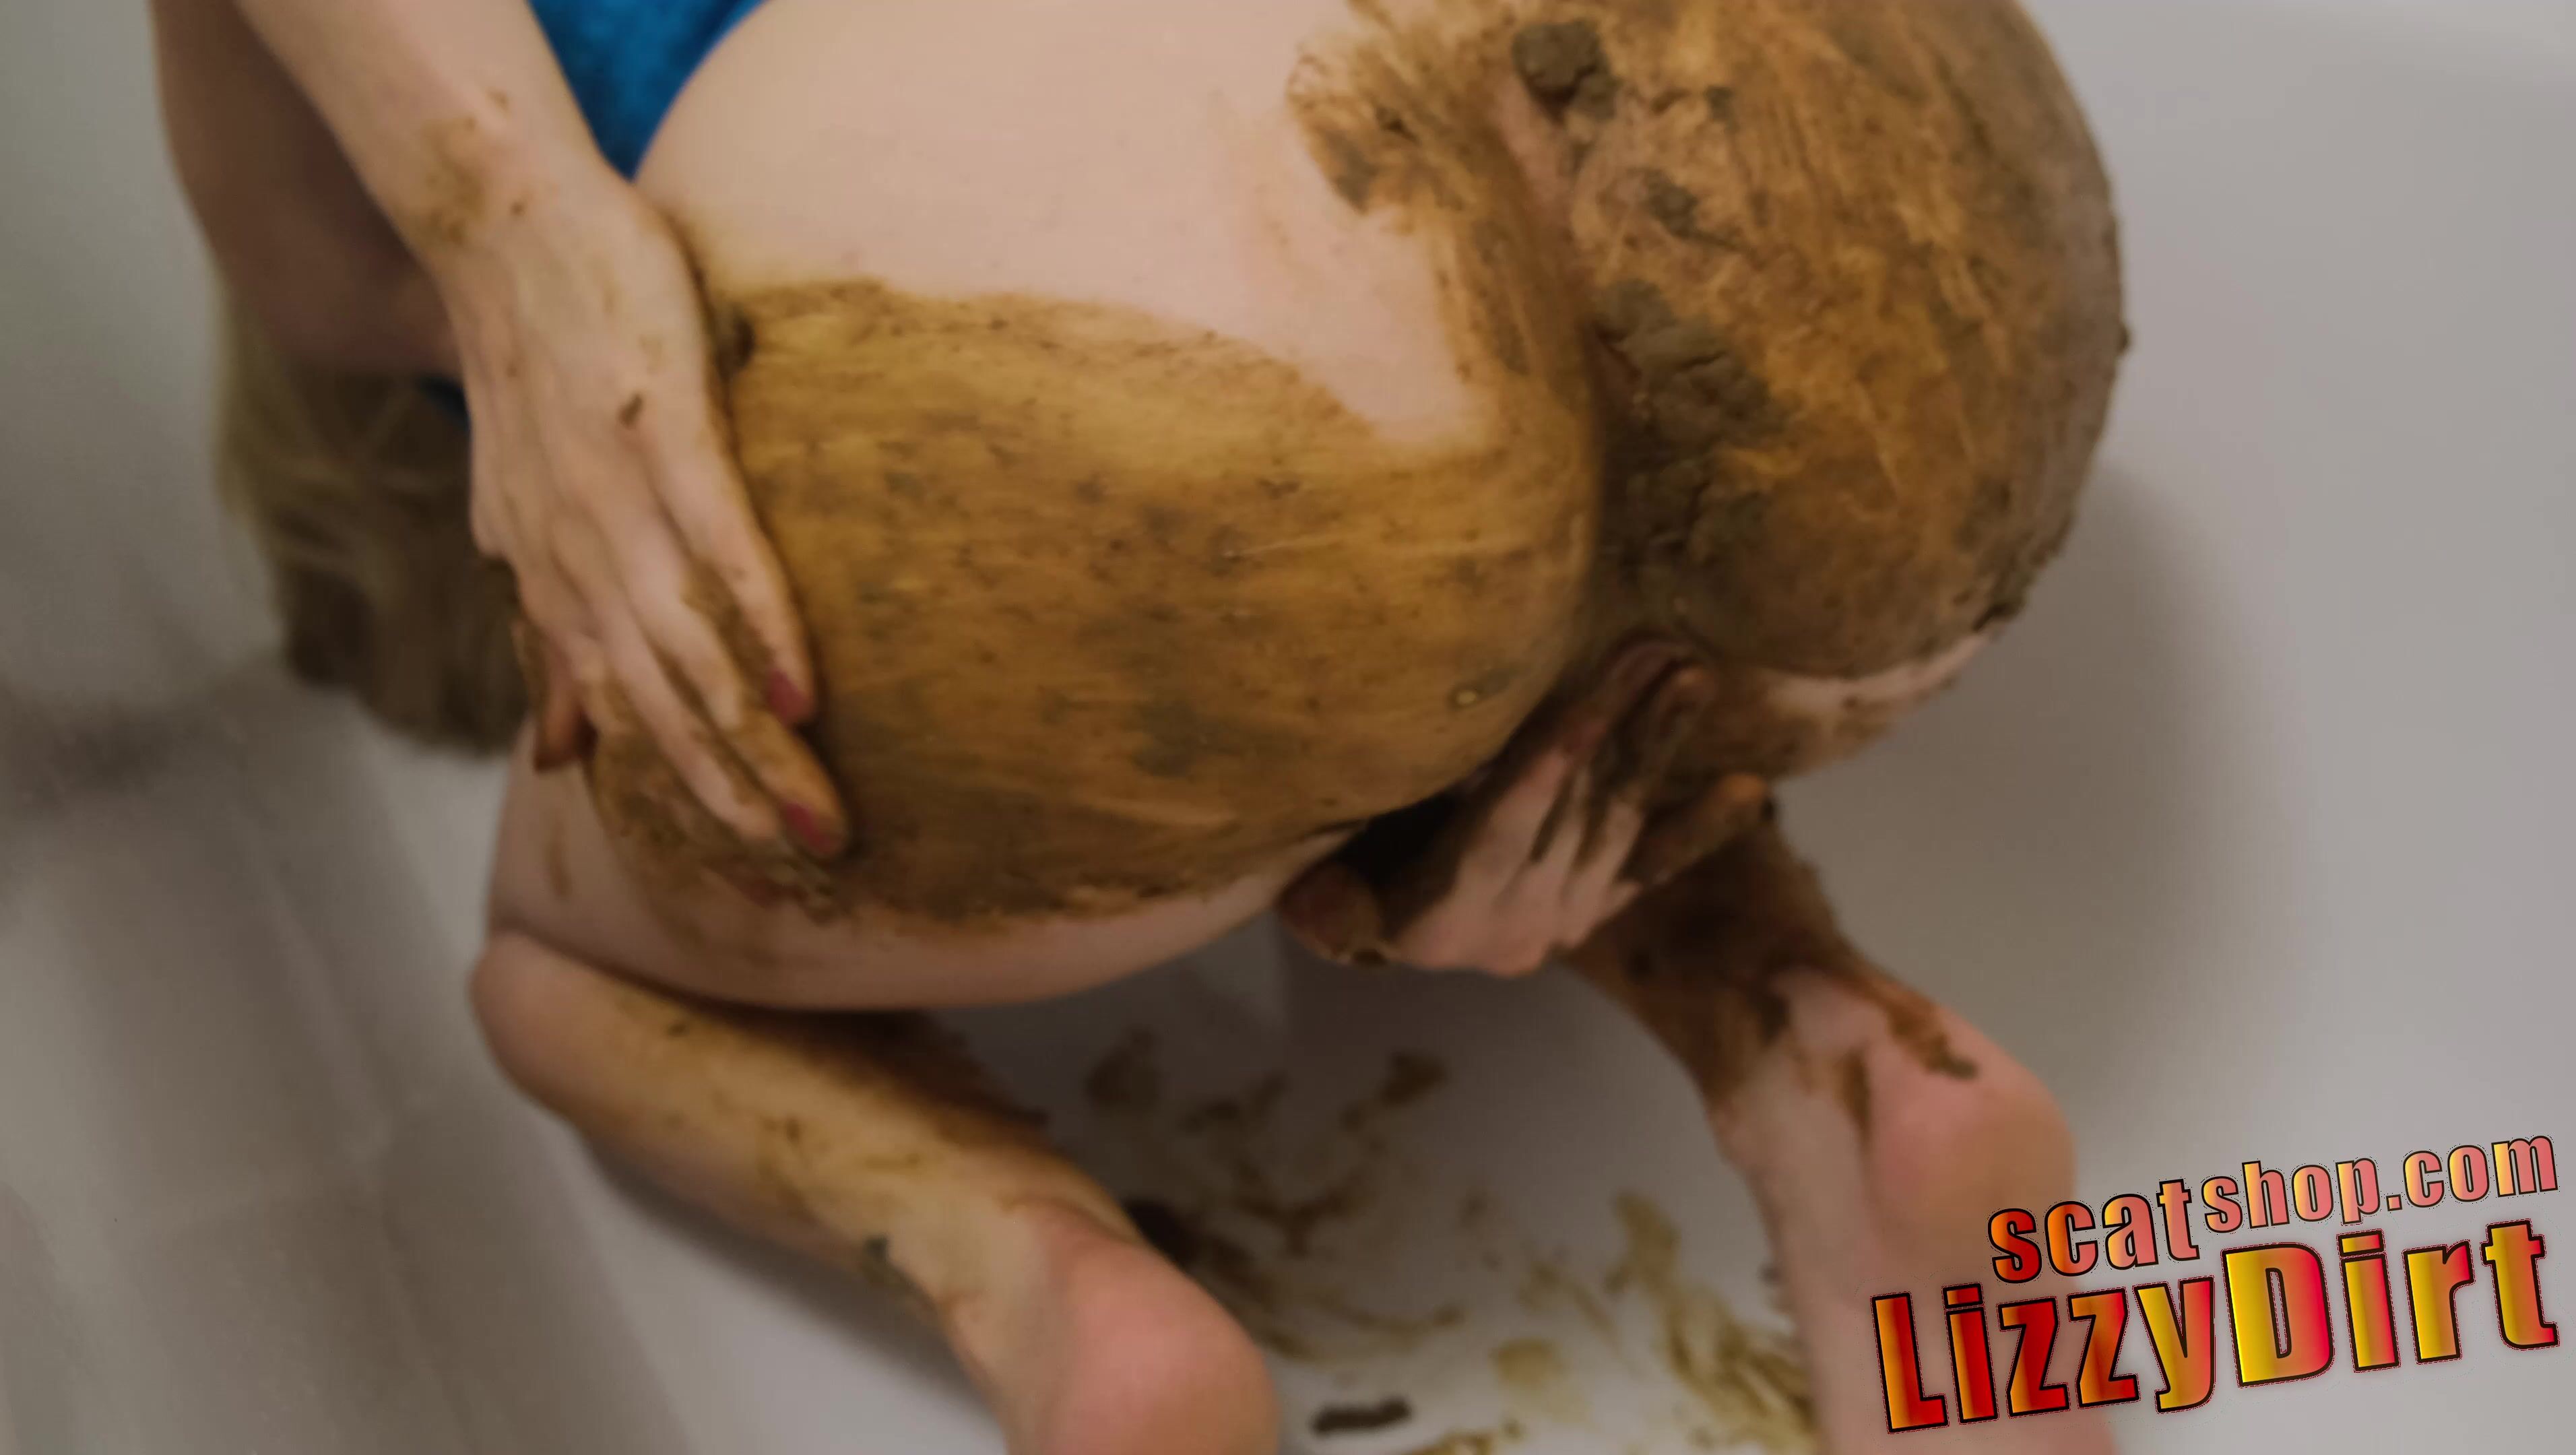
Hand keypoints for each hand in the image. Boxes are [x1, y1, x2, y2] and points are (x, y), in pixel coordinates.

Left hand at [437, 168, 845, 856]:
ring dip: (756, 745)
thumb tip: (555, 752)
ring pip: (691, 654)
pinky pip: (719, 550)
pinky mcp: (666, 432)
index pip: (624, 715)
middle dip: (737, 795)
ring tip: (818, 812)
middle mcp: (578, 561)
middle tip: (816, 860)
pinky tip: (804, 693)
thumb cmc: (533, 370)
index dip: (690, 792)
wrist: (499, 236)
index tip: (758, 856)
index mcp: (552, 582)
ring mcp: (620, 500)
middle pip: (665, 707)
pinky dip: (761, 626)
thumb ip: (547, 627)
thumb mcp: (518, 516)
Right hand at [1279, 639, 1769, 976]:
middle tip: (1652, 649)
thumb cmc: (1330, 861)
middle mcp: (1510, 932)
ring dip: (1656, 747)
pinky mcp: (1592, 911)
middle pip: (1568, 818)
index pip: (1496, 836)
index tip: (1580, 710)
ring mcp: (1560, 922)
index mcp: (1439, 922)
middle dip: (1613, 727)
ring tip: (1692, 673)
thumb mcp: (1322, 864)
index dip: (1537, 775)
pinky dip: (1698, 830)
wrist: (1366, 913)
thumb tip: (1336, 867)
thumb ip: (1343, 871)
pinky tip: (1748, 790)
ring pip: (1615, 827)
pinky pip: (1652, 868)